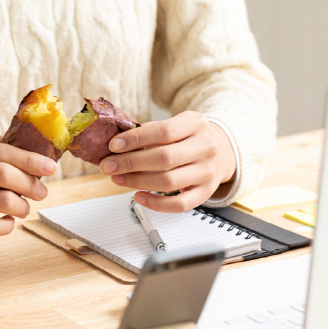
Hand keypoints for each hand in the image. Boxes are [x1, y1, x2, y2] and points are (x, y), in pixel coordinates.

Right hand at [0, 134, 56, 239]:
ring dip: (22, 206)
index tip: (50, 167)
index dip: (31, 159)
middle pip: (4, 174)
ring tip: (23, 208)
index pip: (2, 150)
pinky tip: (7, 222)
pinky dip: (7, 226)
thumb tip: (34, 150)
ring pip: (1, 201)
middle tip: (41, 192)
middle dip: (30, 184)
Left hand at [99, 111, 235, 212]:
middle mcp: (206, 147)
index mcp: (195, 124)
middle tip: (108, 166)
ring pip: (168, 181)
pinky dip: (156, 203)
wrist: (219, 152)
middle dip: (130, 163)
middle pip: (164, 158)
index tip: (113, 146)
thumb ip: (148, 133)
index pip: (163, 131)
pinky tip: (138, 196)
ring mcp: (207, 171)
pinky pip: (179, 204)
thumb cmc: (186, 139)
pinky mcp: (205, 192)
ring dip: (137, 181)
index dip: (136, 139)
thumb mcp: (173, 125)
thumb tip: (116, 146)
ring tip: (118, 179)